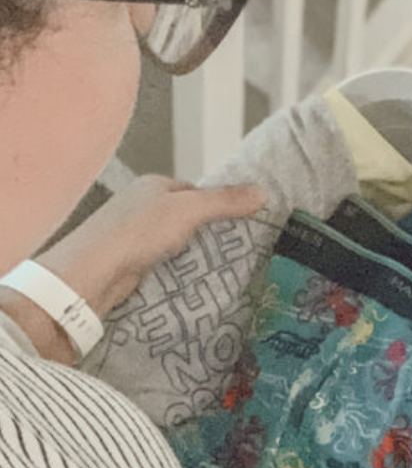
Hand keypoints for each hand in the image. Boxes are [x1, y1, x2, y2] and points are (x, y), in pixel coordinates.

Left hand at [38, 175, 268, 318]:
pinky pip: (163, 263)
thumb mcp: (188, 210)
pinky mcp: (130, 262)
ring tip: (220, 270)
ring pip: (175, 243)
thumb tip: (262, 192)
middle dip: (207, 233)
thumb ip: (224, 201)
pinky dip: (177, 271)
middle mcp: (142, 206)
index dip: (219, 206)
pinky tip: (190, 282)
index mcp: (154, 185)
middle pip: (186, 218)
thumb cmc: (137, 233)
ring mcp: (133, 235)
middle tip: (236, 252)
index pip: (196, 192)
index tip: (243, 224)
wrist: (93, 273)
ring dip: (192, 255)